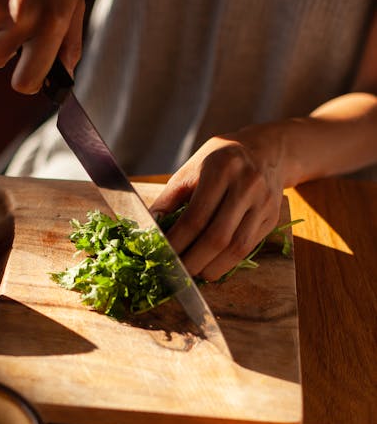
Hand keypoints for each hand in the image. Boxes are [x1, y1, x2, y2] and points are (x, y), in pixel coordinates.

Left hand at [151, 123, 288, 280]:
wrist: (265, 150)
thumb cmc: (220, 160)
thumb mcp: (190, 169)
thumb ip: (169, 198)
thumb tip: (151, 228)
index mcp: (221, 169)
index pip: (195, 217)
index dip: (177, 242)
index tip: (163, 255)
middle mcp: (247, 185)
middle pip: (217, 236)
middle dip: (194, 261)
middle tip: (177, 271)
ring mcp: (263, 203)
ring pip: (237, 247)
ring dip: (212, 267)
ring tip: (194, 273)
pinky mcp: (272, 218)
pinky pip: (249, 247)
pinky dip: (228, 262)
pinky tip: (212, 265)